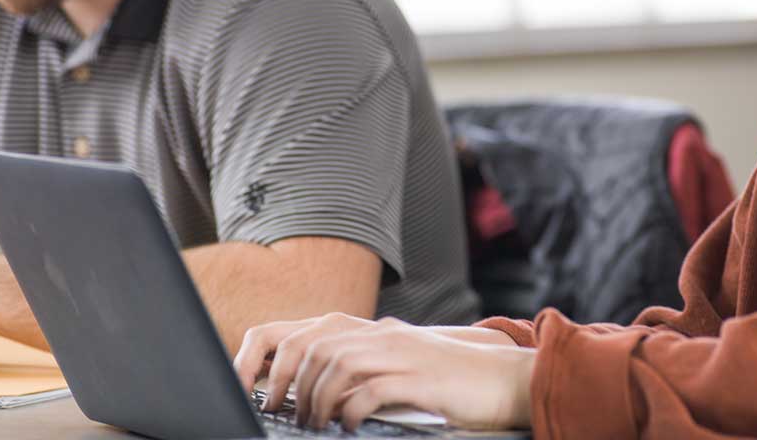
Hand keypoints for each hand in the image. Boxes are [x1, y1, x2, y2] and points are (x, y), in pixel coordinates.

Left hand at [239, 316, 535, 431]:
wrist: (504, 378)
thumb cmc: (449, 379)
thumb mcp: (398, 366)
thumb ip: (361, 369)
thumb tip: (314, 389)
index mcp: (373, 331)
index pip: (304, 332)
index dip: (268, 358)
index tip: (252, 390)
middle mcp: (382, 334)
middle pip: (314, 346)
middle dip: (287, 383)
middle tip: (284, 414)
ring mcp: (401, 353)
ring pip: (336, 365)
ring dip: (316, 400)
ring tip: (314, 425)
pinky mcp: (419, 378)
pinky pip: (370, 389)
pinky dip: (350, 410)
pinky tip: (348, 425)